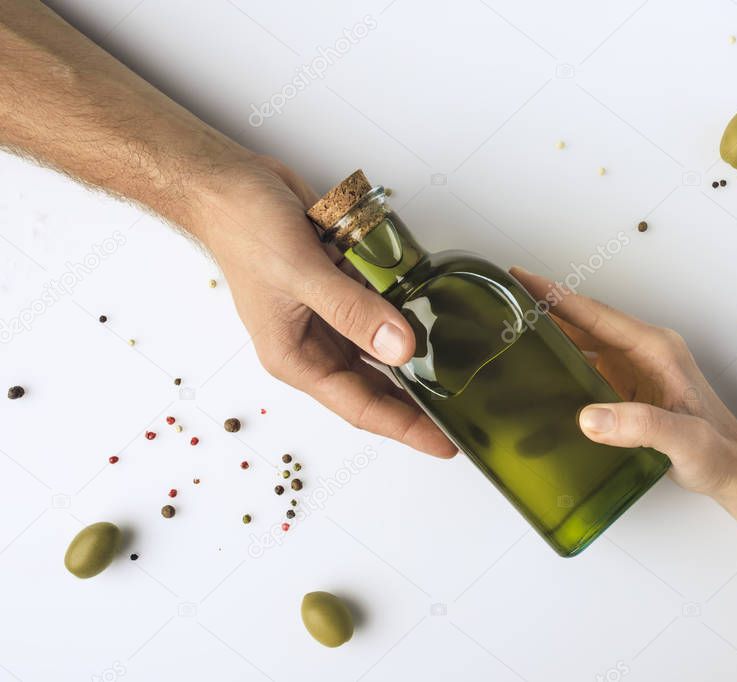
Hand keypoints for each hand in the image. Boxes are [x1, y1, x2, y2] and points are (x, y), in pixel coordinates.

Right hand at [188, 154, 455, 456]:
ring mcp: (331, 315)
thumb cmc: (244, 229)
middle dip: (420, 402)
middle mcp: (316, 343)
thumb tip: (400, 348)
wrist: (229, 183)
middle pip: (378, 384)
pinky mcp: (342, 286)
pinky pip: (383, 307)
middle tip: (467, 413)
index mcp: (297, 357)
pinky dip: (408, 309)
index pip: (360, 406)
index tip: (445, 444)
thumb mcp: (300, 273)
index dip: (405, 427)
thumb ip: (351, 310)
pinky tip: (440, 314)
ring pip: (384, 347)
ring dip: (418, 355)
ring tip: (465, 373)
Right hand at [511, 267, 736, 496]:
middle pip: (585, 323)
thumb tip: (589, 417)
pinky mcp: (627, 390)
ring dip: (550, 336)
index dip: (556, 297)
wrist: (734, 472)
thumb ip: (641, 426)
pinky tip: (538, 371)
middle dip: (545, 308)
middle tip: (504, 297)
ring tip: (510, 327)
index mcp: (656, 348)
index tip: (523, 279)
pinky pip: (587, 369)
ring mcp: (634, 369)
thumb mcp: (685, 440)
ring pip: (584, 344)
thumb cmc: (719, 452)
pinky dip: (561, 365)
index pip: (596, 315)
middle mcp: (643, 351)